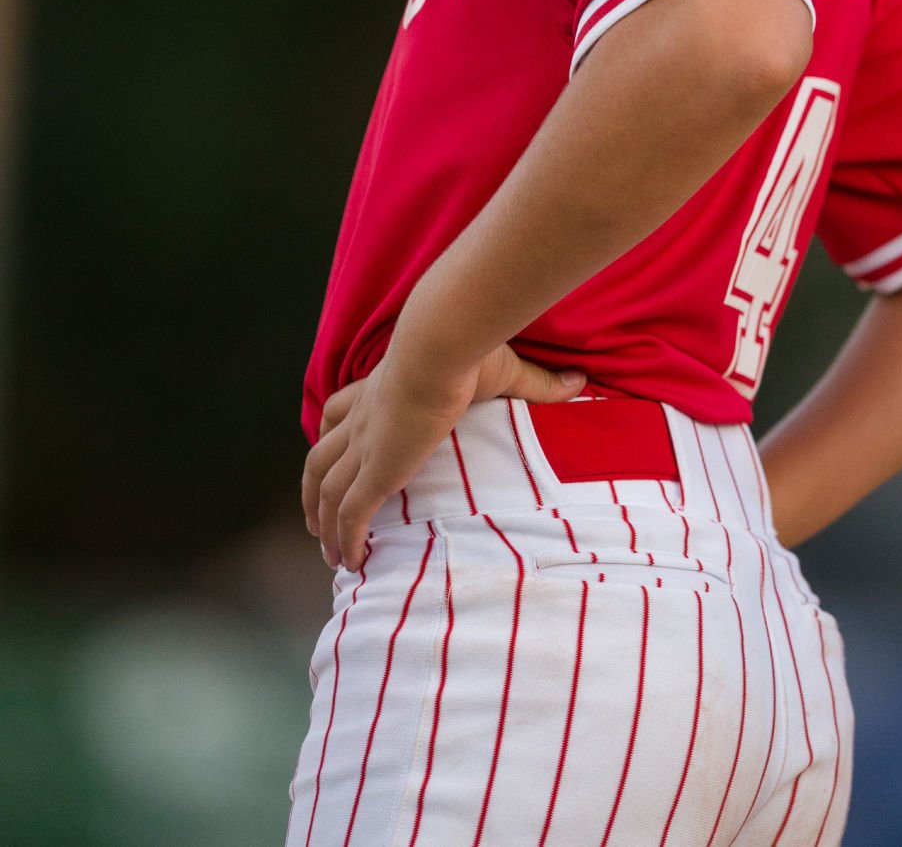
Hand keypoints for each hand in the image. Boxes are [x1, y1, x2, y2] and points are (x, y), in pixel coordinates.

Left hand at [303, 343, 586, 570]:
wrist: (443, 346)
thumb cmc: (469, 349)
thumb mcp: (503, 368)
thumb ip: (538, 383)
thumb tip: (580, 380)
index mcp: (381, 388)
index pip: (340, 413)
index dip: (333, 437)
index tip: (335, 456)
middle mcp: (362, 419)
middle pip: (319, 458)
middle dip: (314, 490)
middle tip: (317, 517)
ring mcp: (364, 446)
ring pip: (324, 491)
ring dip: (322, 523)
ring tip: (330, 553)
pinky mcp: (375, 471)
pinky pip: (349, 515)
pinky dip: (345, 540)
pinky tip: (350, 562)